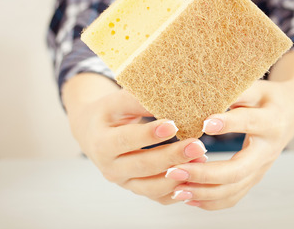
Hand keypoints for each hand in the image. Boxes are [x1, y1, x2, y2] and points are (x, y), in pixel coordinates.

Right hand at [63, 74, 207, 204]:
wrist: (93, 134)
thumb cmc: (108, 114)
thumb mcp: (116, 102)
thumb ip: (138, 100)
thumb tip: (168, 97)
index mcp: (101, 143)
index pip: (126, 140)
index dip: (149, 134)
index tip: (173, 124)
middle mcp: (110, 168)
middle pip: (143, 166)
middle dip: (172, 156)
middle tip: (197, 145)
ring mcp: (124, 183)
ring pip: (153, 187)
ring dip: (179, 175)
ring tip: (201, 159)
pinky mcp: (137, 190)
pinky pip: (160, 197)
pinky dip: (179, 189)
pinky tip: (195, 175)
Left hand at [164, 51, 293, 209]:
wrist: (292, 113)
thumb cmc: (268, 97)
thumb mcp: (256, 87)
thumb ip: (235, 91)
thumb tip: (205, 92)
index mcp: (271, 121)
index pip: (249, 123)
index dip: (228, 124)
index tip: (203, 124)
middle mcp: (268, 150)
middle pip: (238, 169)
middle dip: (205, 173)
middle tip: (175, 170)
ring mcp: (262, 168)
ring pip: (234, 189)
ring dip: (203, 192)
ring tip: (175, 189)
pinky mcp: (254, 178)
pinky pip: (233, 197)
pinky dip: (210, 202)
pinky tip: (188, 198)